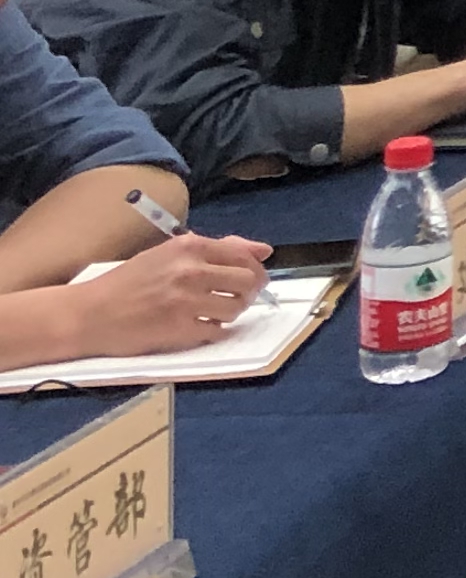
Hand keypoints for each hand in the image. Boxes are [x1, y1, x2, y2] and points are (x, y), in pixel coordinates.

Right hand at [62, 231, 270, 355]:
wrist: (88, 313)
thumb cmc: (128, 282)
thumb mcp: (169, 254)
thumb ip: (218, 249)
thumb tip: (264, 251)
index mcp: (190, 246)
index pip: (244, 256)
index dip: (255, 270)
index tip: (252, 280)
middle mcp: (191, 270)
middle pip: (248, 282)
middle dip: (249, 293)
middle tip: (237, 299)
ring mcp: (186, 301)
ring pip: (236, 308)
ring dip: (231, 313)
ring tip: (213, 312)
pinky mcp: (178, 329)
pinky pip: (216, 331)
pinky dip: (213, 331)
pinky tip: (198, 326)